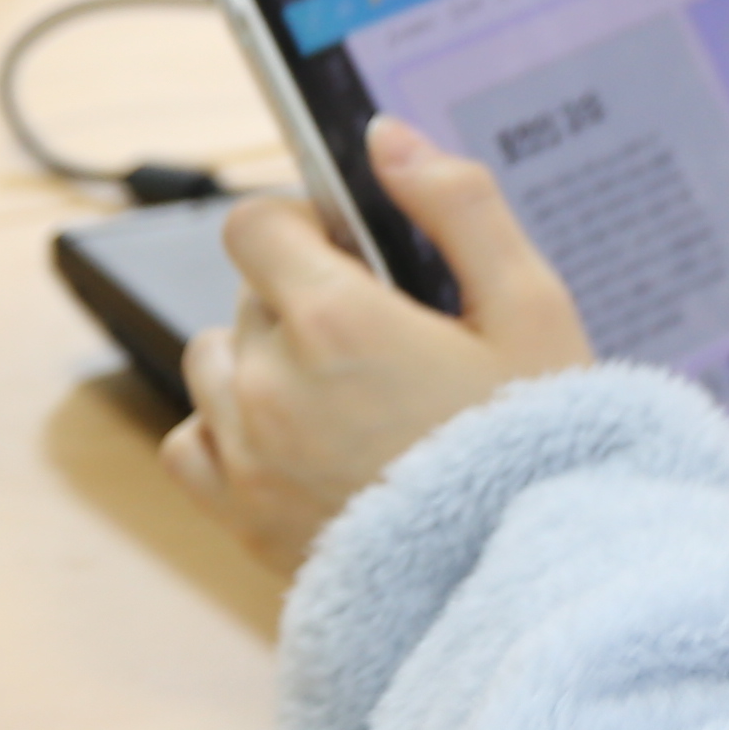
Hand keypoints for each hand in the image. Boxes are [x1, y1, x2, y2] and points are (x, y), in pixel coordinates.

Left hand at [161, 132, 591, 581]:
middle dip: (303, 298)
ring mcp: (245, 456)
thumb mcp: (531, 309)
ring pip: (213, 364)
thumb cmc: (538, 451)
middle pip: (246, 294)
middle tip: (386, 341)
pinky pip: (189, 444)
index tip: (354, 253)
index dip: (303, 225)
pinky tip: (300, 444)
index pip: (254, 225)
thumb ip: (459, 207)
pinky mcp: (238, 519)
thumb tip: (387, 141)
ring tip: (348, 397)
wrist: (524, 588)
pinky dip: (229, 433)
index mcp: (335, 319)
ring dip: (263, 363)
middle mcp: (269, 384)